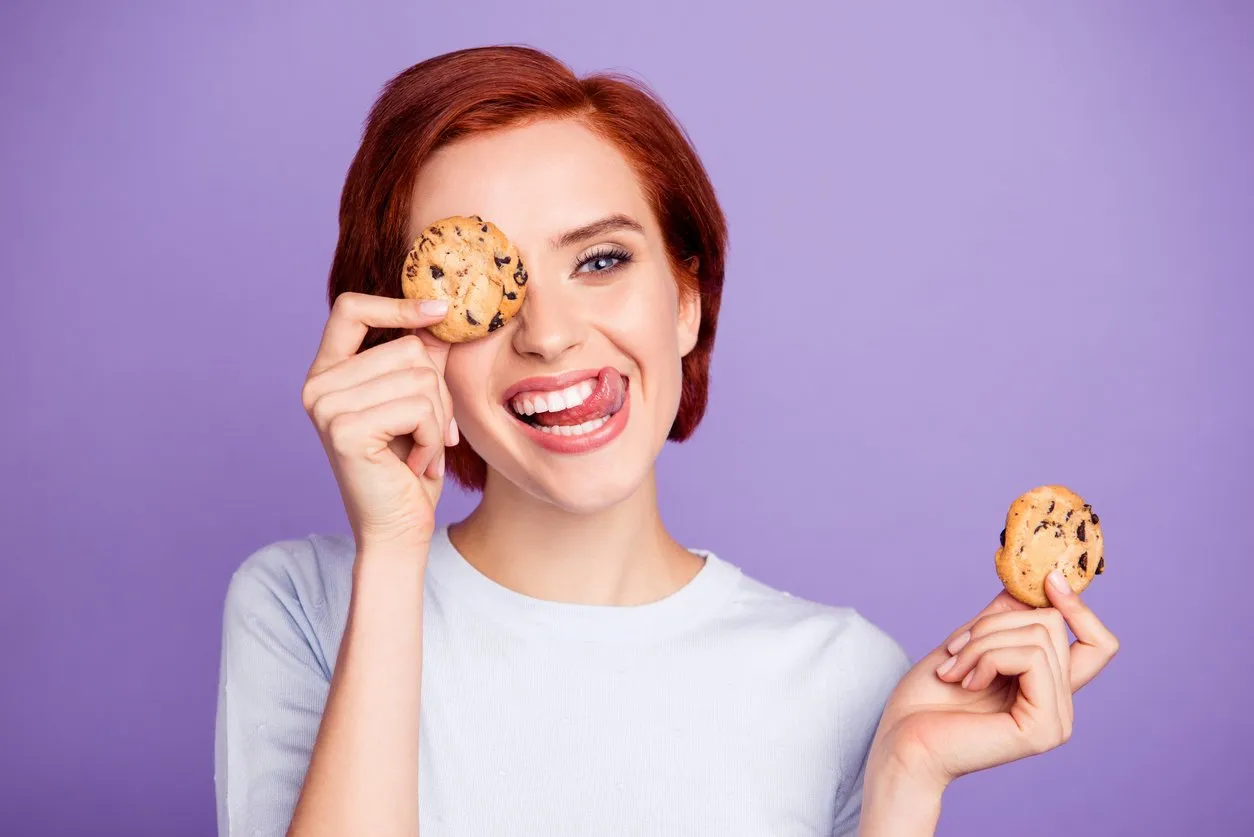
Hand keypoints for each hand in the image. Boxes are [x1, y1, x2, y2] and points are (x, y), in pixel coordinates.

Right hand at [301, 292, 456, 553]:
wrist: (399, 529)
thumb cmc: (410, 466)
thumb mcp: (418, 402)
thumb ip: (422, 359)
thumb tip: (440, 313)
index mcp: (328, 372)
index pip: (351, 309)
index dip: (396, 304)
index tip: (439, 311)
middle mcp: (318, 385)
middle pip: (408, 349)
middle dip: (438, 391)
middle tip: (430, 432)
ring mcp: (326, 406)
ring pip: (419, 377)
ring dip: (438, 418)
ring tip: (422, 449)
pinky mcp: (345, 429)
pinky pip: (418, 408)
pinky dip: (433, 437)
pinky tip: (418, 463)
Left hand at [868, 571, 1119, 790]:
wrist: (902, 741)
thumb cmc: (927, 699)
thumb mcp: (969, 643)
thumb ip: (1005, 618)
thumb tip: (1033, 581)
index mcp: (1046, 688)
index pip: (1097, 644)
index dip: (1080, 609)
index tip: (1049, 579)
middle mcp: (1060, 705)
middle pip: (1052, 625)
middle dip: (992, 624)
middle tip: (954, 650)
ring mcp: (1057, 720)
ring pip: (1038, 637)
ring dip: (981, 643)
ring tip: (953, 669)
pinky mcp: (1045, 728)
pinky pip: (1031, 658)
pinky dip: (988, 658)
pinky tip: (965, 682)